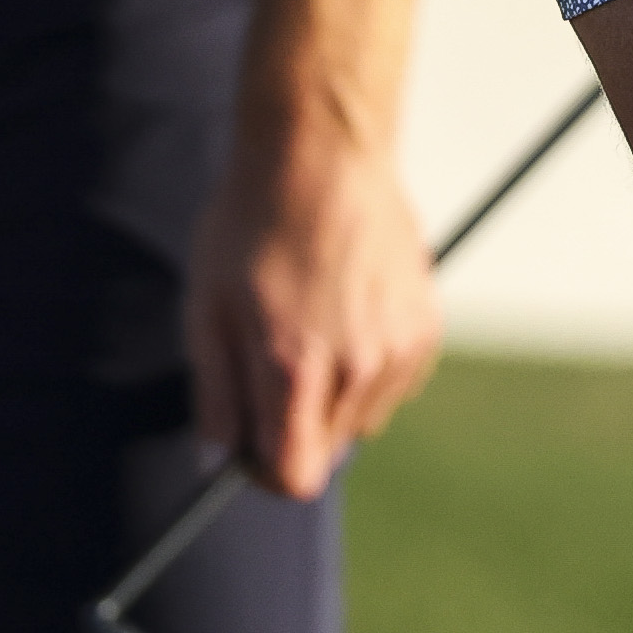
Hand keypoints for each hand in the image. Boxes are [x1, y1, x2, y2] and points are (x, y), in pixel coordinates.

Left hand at [189, 132, 440, 497]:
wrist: (322, 154)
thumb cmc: (253, 225)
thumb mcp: (207, 307)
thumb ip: (215, 394)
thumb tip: (218, 459)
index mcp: (295, 369)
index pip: (296, 478)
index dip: (266, 472)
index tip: (251, 446)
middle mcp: (356, 368)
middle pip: (327, 451)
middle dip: (295, 428)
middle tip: (271, 367)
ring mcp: (399, 348)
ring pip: (362, 419)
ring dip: (334, 397)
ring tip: (311, 327)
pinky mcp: (425, 328)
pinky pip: (393, 383)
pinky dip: (368, 367)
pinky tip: (346, 314)